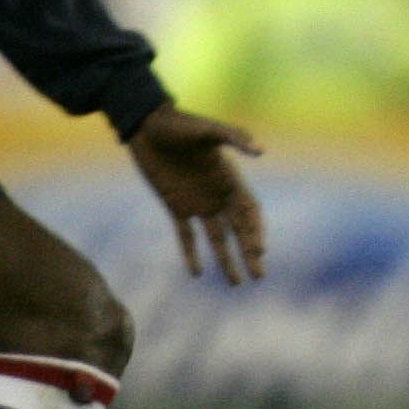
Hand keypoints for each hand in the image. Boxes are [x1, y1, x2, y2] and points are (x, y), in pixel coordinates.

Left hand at [130, 105, 266, 282]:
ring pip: (217, 238)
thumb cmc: (179, 124)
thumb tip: (261, 150)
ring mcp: (198, 202)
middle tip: (258, 276)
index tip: (258, 252)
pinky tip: (196, 273)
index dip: (256, 231)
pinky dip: (191, 253)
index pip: (250, 212)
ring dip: (226, 260)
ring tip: (235, 283)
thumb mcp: (206, 130)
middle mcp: (218, 194)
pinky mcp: (176, 206)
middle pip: (239, 230)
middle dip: (250, 253)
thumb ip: (234, 138)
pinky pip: (186, 235)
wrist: (147, 126)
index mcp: (231, 179)